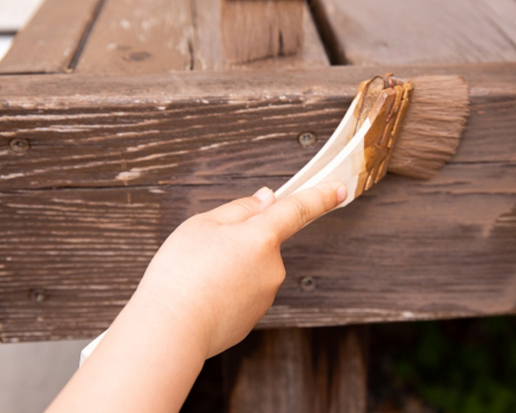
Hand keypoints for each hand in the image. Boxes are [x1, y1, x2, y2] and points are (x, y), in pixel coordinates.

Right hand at [132, 180, 346, 357]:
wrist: (172, 330)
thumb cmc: (182, 273)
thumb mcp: (202, 225)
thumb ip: (240, 209)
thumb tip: (267, 200)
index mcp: (263, 237)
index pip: (299, 209)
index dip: (321, 196)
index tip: (339, 189)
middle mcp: (273, 266)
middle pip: (263, 241)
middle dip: (240, 240)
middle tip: (203, 249)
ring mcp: (266, 295)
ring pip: (251, 267)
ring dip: (231, 267)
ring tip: (197, 276)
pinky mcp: (254, 317)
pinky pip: (244, 292)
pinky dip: (227, 289)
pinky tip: (203, 295)